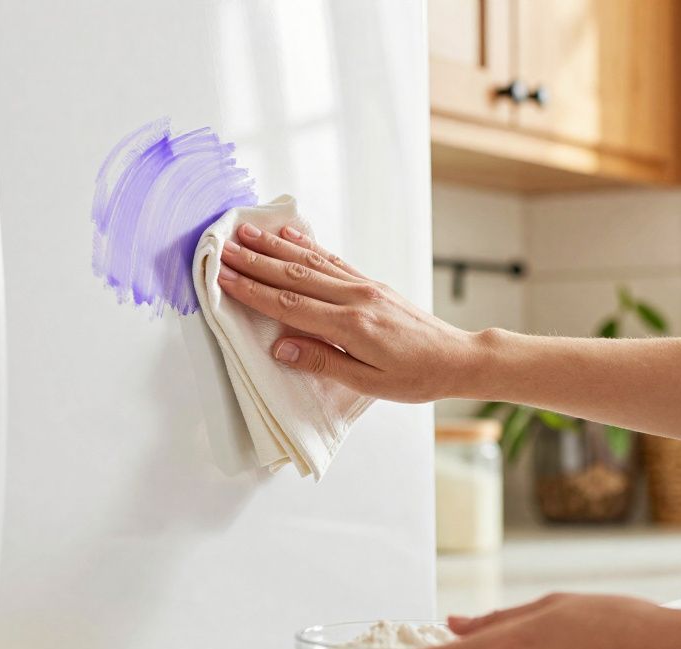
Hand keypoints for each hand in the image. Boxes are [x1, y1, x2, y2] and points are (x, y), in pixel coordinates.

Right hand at [217, 223, 482, 401]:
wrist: (457, 358)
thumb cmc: (416, 377)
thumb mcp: (368, 382)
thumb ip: (322, 362)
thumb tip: (280, 348)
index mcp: (351, 326)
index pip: (290, 304)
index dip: (254, 291)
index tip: (224, 277)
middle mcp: (356, 298)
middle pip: (294, 275)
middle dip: (255, 261)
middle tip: (223, 248)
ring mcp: (364, 286)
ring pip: (311, 262)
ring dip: (275, 247)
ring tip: (246, 233)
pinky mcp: (371, 283)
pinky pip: (333, 260)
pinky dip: (307, 246)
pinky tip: (290, 235)